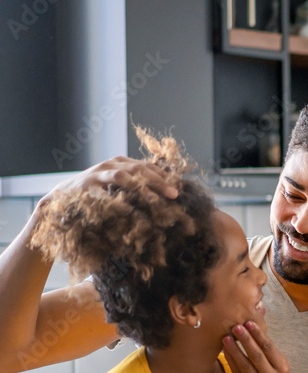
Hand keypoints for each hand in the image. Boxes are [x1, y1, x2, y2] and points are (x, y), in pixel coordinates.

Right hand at [39, 155, 177, 207]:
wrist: (63, 195)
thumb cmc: (97, 191)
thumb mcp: (118, 184)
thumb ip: (137, 184)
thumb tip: (167, 193)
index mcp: (121, 162)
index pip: (147, 166)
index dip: (164, 176)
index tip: (180, 187)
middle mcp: (110, 164)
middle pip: (139, 169)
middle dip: (159, 181)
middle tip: (175, 194)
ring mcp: (96, 174)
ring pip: (121, 176)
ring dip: (140, 188)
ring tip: (155, 200)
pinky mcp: (85, 188)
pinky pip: (102, 194)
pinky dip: (115, 201)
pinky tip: (127, 210)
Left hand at [223, 321, 301, 372]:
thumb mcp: (280, 363)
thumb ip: (269, 348)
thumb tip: (255, 327)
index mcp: (281, 367)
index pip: (269, 348)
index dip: (258, 335)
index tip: (249, 323)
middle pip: (256, 356)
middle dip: (245, 340)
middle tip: (236, 327)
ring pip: (245, 365)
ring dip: (234, 350)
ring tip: (226, 338)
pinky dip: (231, 361)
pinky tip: (225, 351)